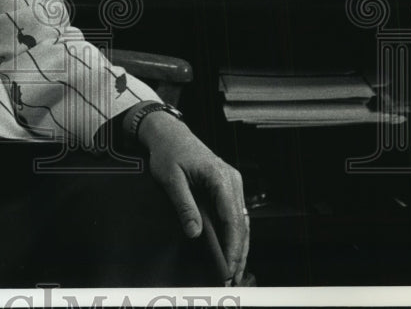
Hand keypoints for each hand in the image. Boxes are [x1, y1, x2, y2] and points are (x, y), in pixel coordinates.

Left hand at [137, 111, 249, 284]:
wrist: (169, 133)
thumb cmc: (168, 152)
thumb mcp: (170, 179)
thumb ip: (184, 205)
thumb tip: (194, 232)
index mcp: (220, 177)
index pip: (232, 219)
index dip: (232, 246)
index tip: (227, 266)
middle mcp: (232, 180)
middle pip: (242, 223)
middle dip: (239, 252)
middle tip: (231, 276)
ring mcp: (232, 183)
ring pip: (241, 220)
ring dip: (239, 245)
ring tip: (232, 269)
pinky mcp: (227, 186)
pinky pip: (235, 213)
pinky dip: (234, 233)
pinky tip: (230, 249)